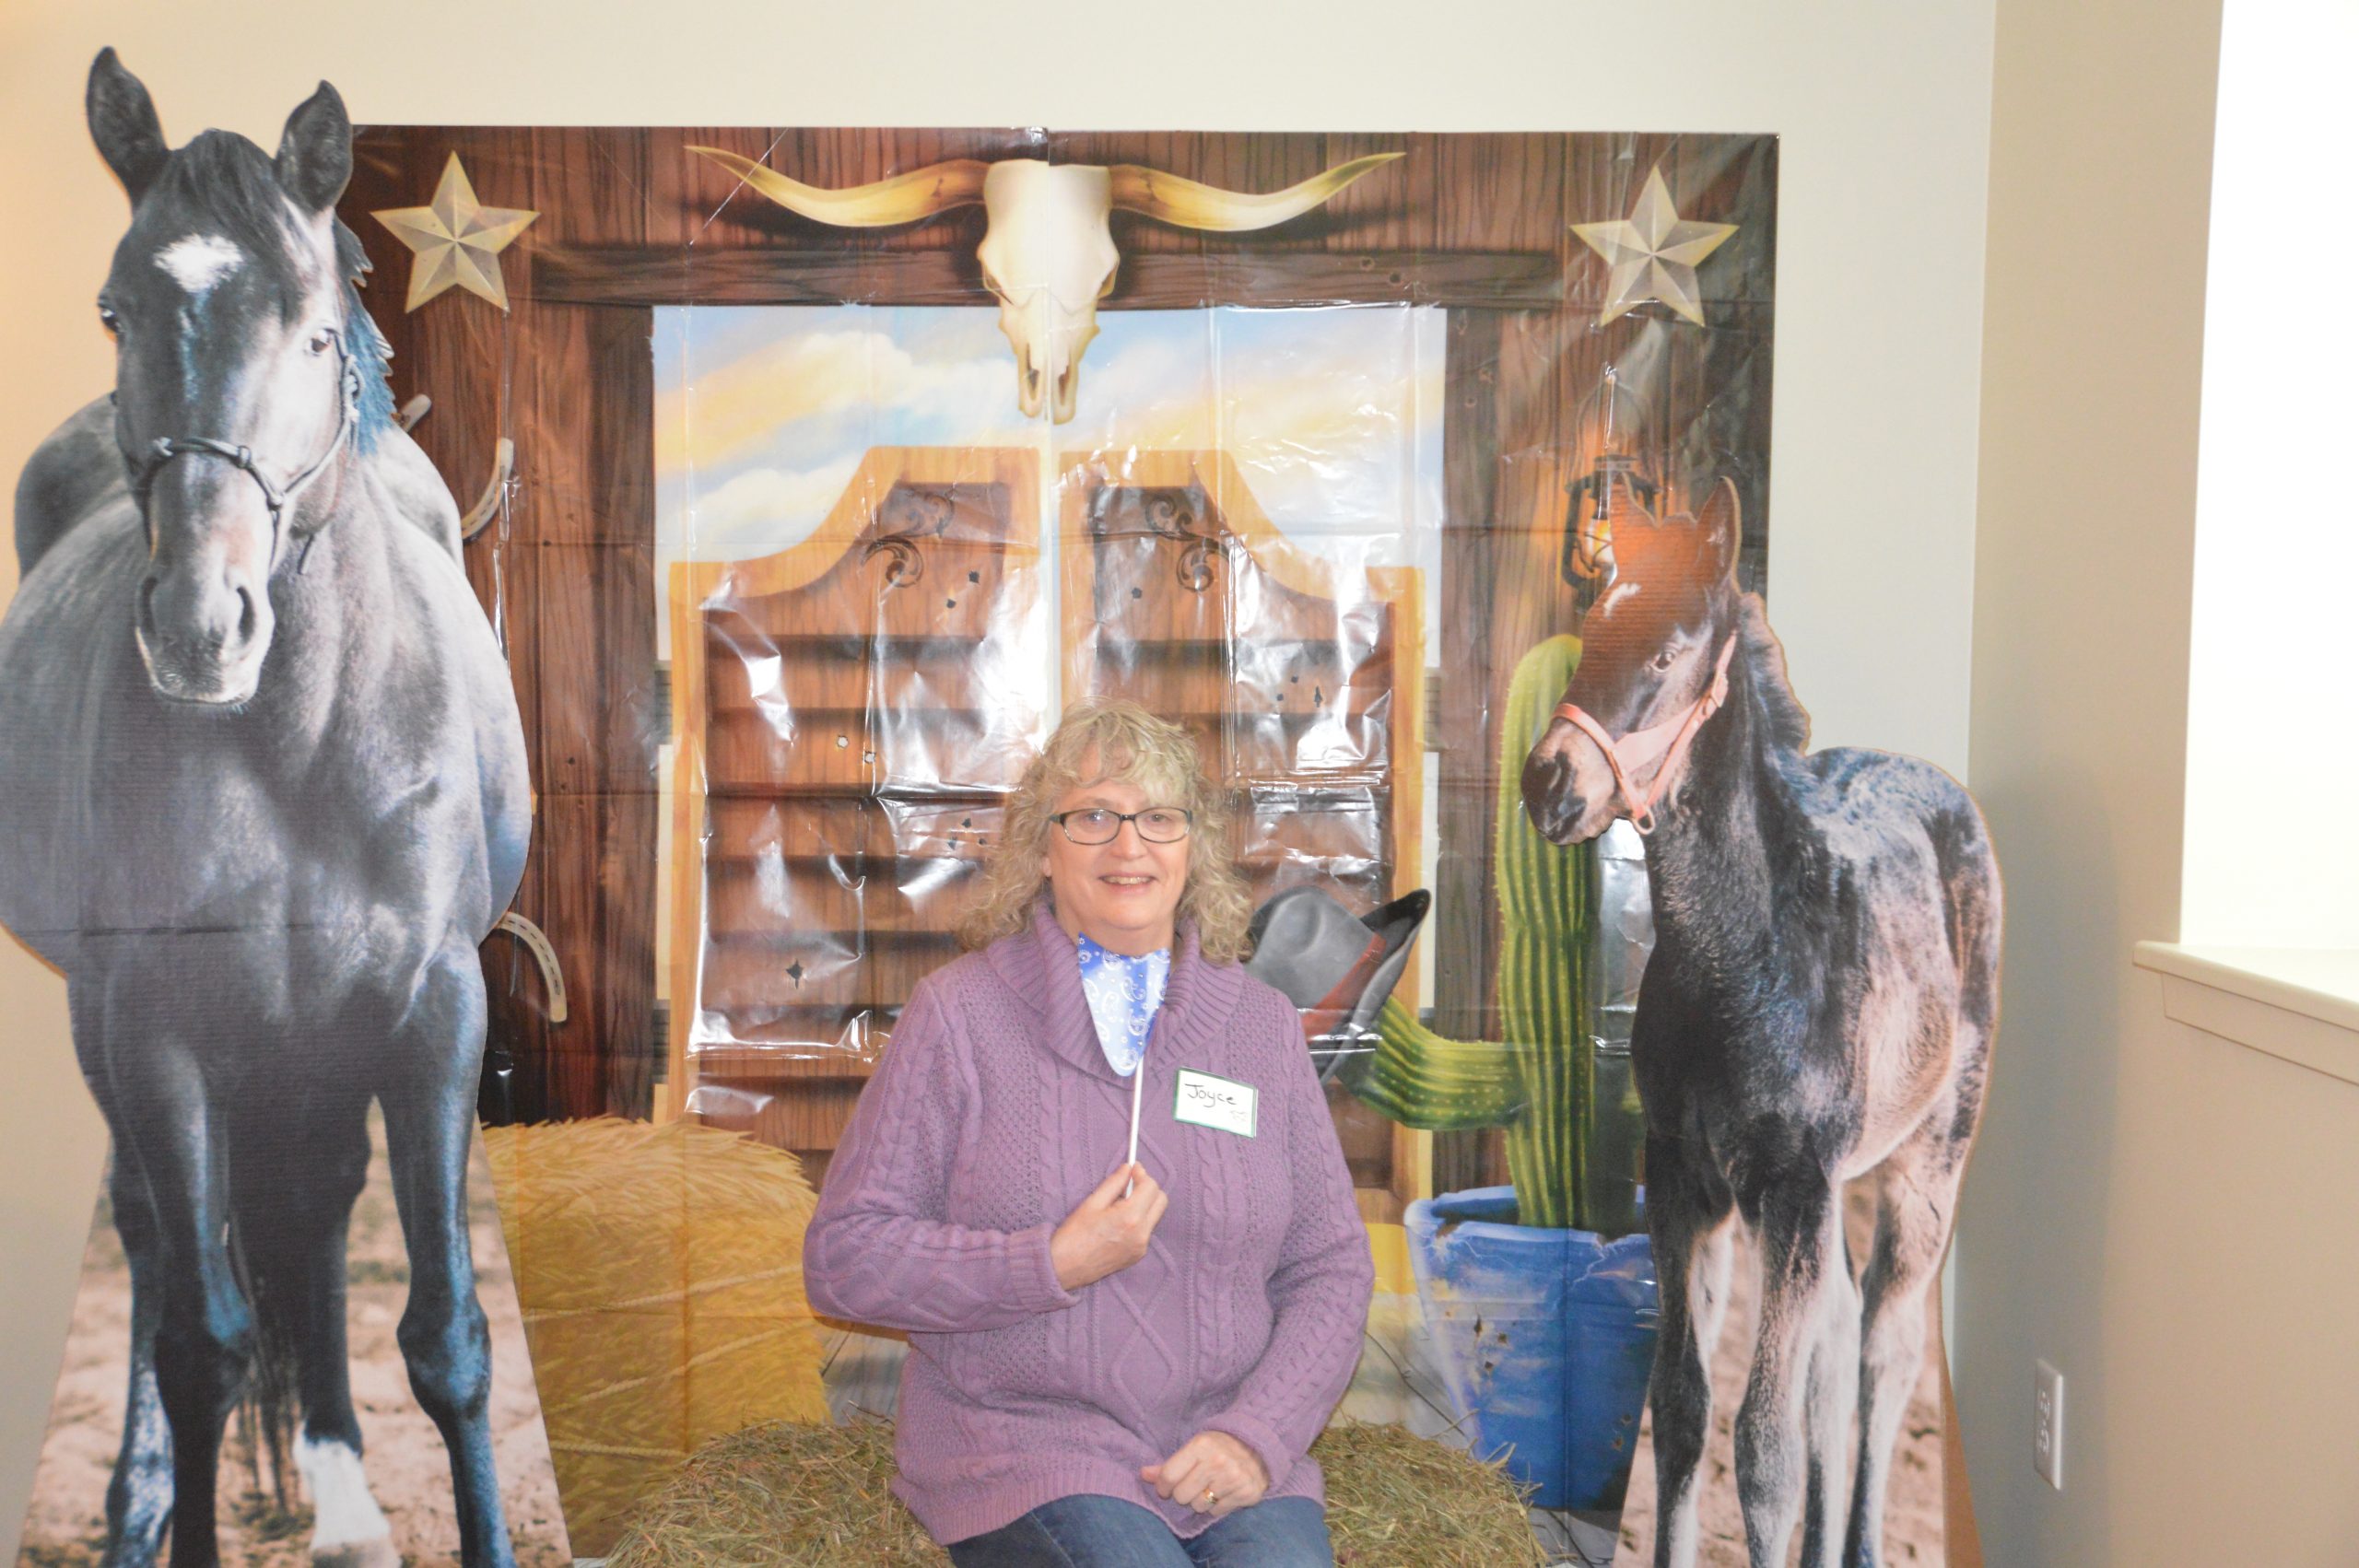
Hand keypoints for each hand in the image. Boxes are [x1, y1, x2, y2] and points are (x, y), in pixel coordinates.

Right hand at [1049, 1162, 1166, 1290]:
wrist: (1064, 1267)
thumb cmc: (1074, 1234)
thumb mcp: (1092, 1202)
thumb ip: (1114, 1182)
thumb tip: (1128, 1169)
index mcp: (1130, 1217)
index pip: (1151, 1187)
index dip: (1142, 1174)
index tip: (1132, 1170)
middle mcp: (1141, 1233)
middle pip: (1161, 1201)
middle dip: (1148, 1189)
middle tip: (1129, 1185)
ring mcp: (1141, 1246)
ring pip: (1154, 1215)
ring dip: (1144, 1205)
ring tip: (1119, 1206)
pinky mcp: (1138, 1255)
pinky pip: (1146, 1230)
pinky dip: (1138, 1220)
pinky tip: (1118, 1222)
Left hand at [1142, 1431, 1268, 1518]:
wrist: (1258, 1445)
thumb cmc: (1219, 1447)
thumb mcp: (1194, 1448)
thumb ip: (1168, 1464)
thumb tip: (1143, 1474)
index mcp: (1201, 1445)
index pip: (1169, 1476)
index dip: (1163, 1486)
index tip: (1167, 1487)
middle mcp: (1217, 1461)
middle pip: (1182, 1495)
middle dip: (1184, 1493)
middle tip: (1193, 1484)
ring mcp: (1234, 1478)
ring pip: (1199, 1506)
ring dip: (1201, 1501)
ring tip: (1210, 1487)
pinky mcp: (1247, 1493)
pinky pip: (1217, 1512)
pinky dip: (1217, 1505)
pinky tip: (1224, 1491)